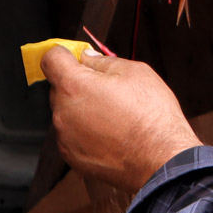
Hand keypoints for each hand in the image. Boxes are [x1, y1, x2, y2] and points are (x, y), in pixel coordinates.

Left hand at [43, 48, 201, 191]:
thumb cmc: (151, 116)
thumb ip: (103, 62)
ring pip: (67, 113)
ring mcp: (65, 137)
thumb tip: (88, 58)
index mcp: (74, 86)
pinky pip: (73, 135)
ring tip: (114, 116)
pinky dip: (86, 132)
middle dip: (78, 84)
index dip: (62, 53)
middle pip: (59, 88)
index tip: (73, 56)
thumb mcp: (135, 72)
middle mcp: (62, 112)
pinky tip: (111, 133)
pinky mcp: (72, 157)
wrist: (161, 158)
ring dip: (82, 110)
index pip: (50, 59)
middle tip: (108, 89)